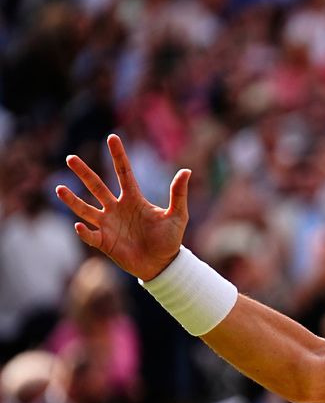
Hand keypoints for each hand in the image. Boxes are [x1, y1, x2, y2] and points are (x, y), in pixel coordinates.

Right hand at [56, 134, 189, 280]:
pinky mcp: (104, 242)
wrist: (162, 265)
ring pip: (85, 209)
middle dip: (84, 173)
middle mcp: (117, 208)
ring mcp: (108, 224)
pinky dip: (84, 231)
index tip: (112, 137)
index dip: (118, 156)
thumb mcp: (177, 215)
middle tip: (71, 158)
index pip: (124, 173)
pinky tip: (79, 226)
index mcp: (134, 199)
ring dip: (72, 200)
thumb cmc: (170, 239)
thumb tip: (186, 171)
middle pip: (97, 187)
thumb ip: (178, 194)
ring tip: (59, 189)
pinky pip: (90, 235)